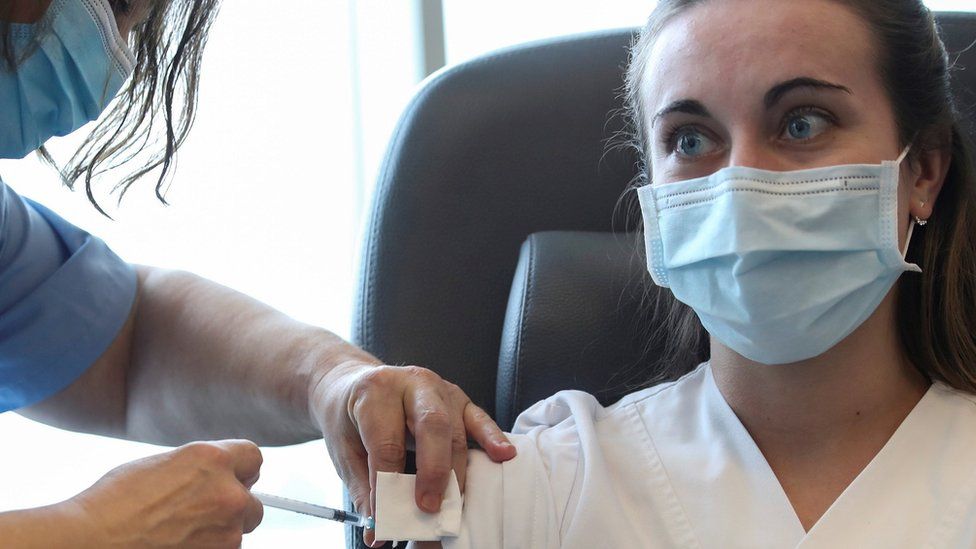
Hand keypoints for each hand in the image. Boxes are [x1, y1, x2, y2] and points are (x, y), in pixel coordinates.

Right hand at [69, 440, 263, 547]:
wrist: (92, 540)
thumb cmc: (113, 503)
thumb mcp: (163, 464)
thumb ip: (199, 467)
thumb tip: (214, 475)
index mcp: (212, 459)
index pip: (254, 457)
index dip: (240, 469)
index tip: (232, 477)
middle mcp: (228, 492)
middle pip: (254, 501)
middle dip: (234, 505)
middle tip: (203, 511)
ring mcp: (227, 530)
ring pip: (239, 530)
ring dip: (220, 530)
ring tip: (180, 530)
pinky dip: (208, 547)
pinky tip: (178, 543)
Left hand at [312, 362, 516, 547]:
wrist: (351, 383)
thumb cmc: (349, 417)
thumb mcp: (344, 450)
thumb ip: (364, 490)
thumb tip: (378, 531)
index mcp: (375, 391)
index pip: (386, 443)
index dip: (387, 485)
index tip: (385, 519)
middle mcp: (412, 382)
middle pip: (431, 426)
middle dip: (433, 472)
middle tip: (428, 509)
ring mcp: (439, 388)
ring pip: (456, 430)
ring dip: (457, 473)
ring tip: (451, 507)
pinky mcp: (458, 397)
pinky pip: (478, 418)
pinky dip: (492, 438)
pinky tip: (502, 455)